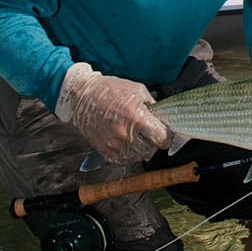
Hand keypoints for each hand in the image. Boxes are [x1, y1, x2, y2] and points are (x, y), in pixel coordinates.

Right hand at [56, 63, 170, 164]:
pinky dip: (130, 155)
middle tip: (154, 136)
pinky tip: (130, 145)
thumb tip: (163, 118)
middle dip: (155, 144)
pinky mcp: (103, 150)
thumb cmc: (112, 90)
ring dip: (143, 150)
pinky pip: (123, 160)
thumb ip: (153, 105)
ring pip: (137, 157)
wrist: (84, 95)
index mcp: (136, 116)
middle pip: (150, 150)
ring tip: (142, 140)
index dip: (167, 138)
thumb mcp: (138, 90)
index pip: (160, 138)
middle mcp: (124, 133)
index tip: (167, 136)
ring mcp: (112, 143)